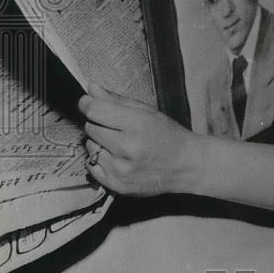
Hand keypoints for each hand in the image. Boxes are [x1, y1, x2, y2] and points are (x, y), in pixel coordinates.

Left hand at [80, 84, 200, 196]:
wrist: (186, 166)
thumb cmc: (168, 136)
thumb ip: (116, 100)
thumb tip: (90, 88)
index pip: (95, 110)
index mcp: (137, 125)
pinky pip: (91, 166)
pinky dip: (100, 160)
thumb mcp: (147, 112)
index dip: (88, 103)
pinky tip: (117, 158)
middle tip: (116, 127)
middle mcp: (127, 148)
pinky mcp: (115, 185)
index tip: (88, 102)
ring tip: (120, 144)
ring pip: (90, 146)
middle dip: (99, 123)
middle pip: (90, 127)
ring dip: (100, 143)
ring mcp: (120, 169)